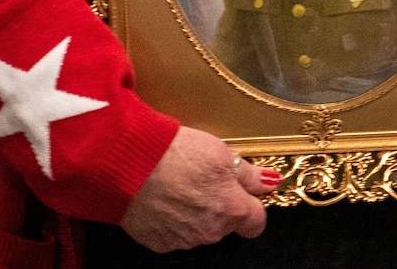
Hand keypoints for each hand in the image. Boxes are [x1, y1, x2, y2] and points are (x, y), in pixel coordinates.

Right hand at [119, 125, 278, 251]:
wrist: (128, 165)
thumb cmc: (174, 154)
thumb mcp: (221, 152)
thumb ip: (248, 174)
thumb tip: (269, 182)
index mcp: (231, 209)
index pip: (256, 222)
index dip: (252, 206)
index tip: (245, 193)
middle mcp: (210, 231)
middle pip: (226, 224)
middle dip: (220, 205)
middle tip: (204, 178)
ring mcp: (183, 240)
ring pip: (199, 229)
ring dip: (195, 212)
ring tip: (179, 184)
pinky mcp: (158, 243)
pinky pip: (174, 234)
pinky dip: (172, 219)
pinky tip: (163, 196)